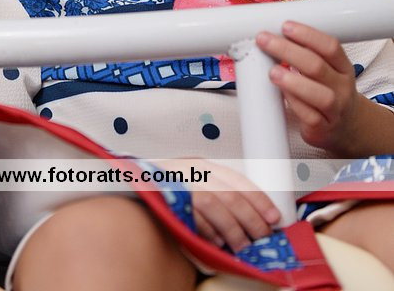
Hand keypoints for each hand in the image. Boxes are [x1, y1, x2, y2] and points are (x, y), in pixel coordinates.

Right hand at [156, 159, 279, 251]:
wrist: (136, 184)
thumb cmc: (169, 187)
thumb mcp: (196, 181)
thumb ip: (217, 191)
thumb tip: (251, 214)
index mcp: (203, 165)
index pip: (237, 179)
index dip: (258, 199)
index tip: (273, 216)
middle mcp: (192, 171)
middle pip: (229, 194)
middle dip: (250, 218)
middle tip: (262, 237)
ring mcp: (179, 184)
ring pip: (213, 204)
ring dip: (232, 229)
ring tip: (242, 245)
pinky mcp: (167, 199)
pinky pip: (192, 215)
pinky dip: (208, 231)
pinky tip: (217, 242)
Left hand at [256, 21, 361, 153]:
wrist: (346, 127)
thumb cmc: (328, 92)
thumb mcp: (326, 70)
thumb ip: (305, 55)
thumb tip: (273, 35)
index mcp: (343, 67)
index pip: (330, 46)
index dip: (307, 34)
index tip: (285, 26)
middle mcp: (342, 87)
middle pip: (317, 66)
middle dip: (288, 51)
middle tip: (265, 41)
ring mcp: (335, 109)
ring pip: (319, 95)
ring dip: (293, 82)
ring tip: (272, 72)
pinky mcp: (323, 129)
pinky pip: (310, 117)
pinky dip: (294, 103)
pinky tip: (281, 93)